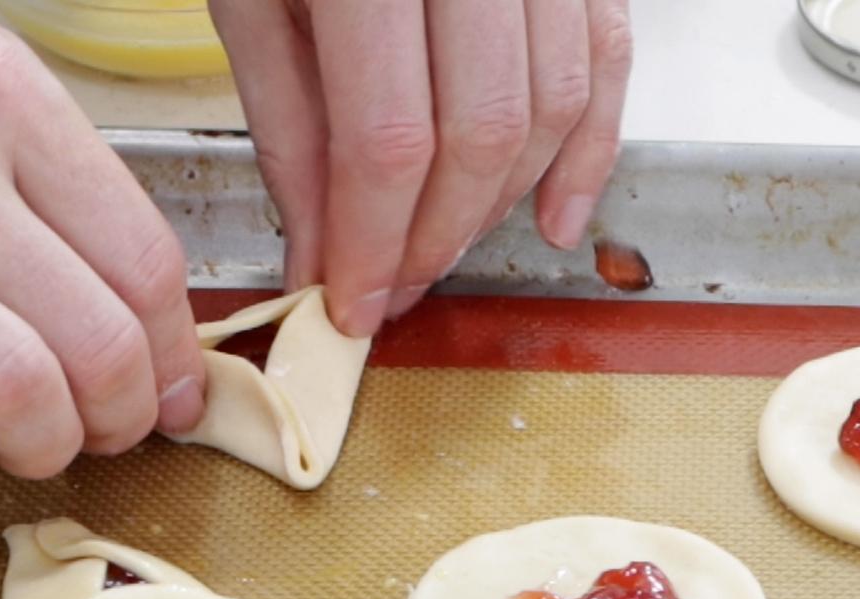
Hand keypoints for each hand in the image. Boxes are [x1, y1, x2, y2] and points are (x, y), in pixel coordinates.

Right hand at [0, 2, 206, 498]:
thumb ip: (29, 166)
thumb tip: (125, 295)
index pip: (139, 255)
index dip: (174, 352)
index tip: (171, 391)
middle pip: (95, 338)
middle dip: (125, 415)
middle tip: (111, 434)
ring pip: (17, 391)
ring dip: (47, 448)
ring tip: (33, 448)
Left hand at [209, 0, 633, 335]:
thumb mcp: (253, 0)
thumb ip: (290, 131)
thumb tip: (319, 257)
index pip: (388, 138)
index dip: (372, 242)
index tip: (349, 305)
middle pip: (480, 132)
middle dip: (435, 238)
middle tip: (389, 289)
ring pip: (549, 104)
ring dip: (499, 206)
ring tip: (440, 253)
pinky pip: (606, 57)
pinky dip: (589, 149)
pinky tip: (554, 218)